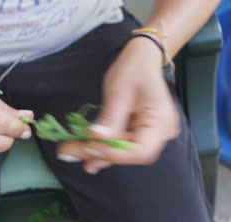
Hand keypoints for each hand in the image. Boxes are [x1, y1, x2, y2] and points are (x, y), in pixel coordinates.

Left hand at [57, 37, 179, 173]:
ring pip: (122, 151)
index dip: (115, 154)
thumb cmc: (134, 69)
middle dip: (98, 154)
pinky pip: (121, 143)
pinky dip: (101, 145)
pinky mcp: (139, 132)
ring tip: (70, 152)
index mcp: (162, 121)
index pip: (141, 151)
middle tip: (69, 153)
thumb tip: (95, 139)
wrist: (142, 58)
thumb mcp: (119, 92)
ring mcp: (150, 134)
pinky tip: (83, 149)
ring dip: (96, 152)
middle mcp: (160, 132)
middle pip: (129, 154)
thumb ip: (110, 119)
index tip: (91, 146)